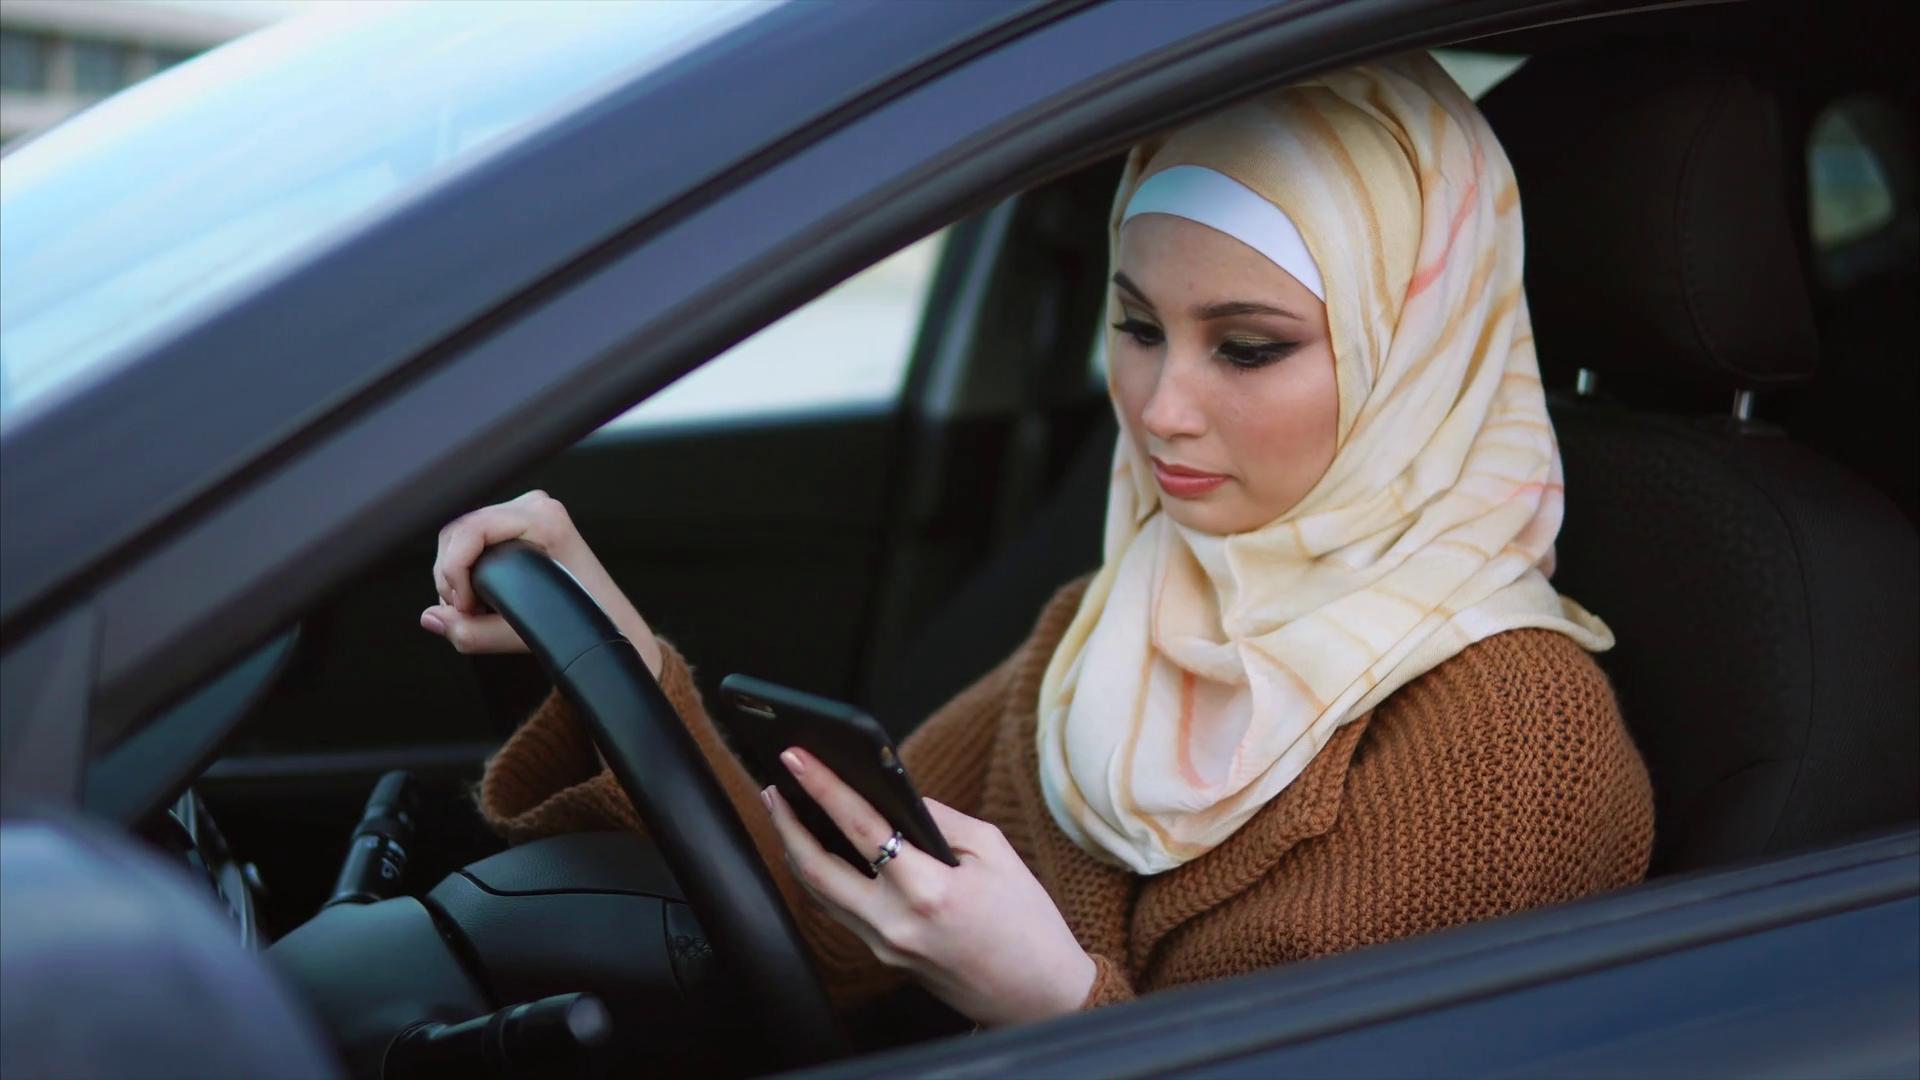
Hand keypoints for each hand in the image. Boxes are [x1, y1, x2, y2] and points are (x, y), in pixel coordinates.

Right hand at [420, 490, 662, 674]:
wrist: (610, 621)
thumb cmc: (582, 622)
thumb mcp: (520, 635)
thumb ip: (470, 632)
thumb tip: (433, 618)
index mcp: (544, 520)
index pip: (469, 530)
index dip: (453, 571)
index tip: (463, 606)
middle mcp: (536, 507)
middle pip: (459, 531)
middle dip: (450, 576)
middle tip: (463, 611)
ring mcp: (529, 511)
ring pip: (462, 534)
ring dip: (456, 573)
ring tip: (472, 606)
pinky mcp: (521, 523)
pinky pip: (475, 538)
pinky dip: (467, 567)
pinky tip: (479, 593)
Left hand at [762, 747, 1095, 1027]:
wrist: (1040, 994)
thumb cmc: (1026, 922)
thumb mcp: (995, 852)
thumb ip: (939, 819)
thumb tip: (895, 795)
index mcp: (928, 890)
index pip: (860, 827)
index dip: (822, 787)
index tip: (796, 759)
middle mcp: (896, 923)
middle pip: (817, 869)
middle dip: (787, 823)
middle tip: (773, 786)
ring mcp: (886, 947)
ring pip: (820, 894)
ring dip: (797, 850)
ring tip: (787, 813)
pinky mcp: (886, 959)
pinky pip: (841, 912)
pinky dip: (822, 878)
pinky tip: (818, 852)